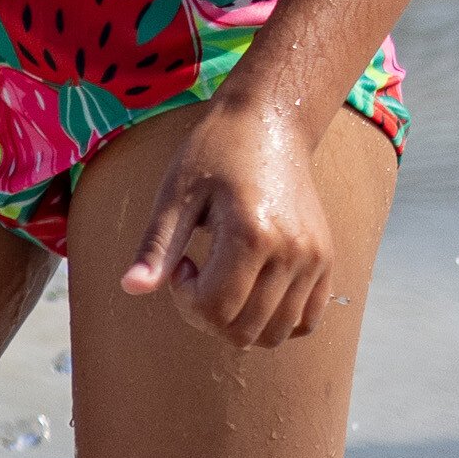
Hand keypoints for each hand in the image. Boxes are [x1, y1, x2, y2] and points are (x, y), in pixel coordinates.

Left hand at [120, 88, 340, 343]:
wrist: (270, 123)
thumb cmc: (214, 152)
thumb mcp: (176, 193)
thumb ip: (157, 245)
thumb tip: (131, 289)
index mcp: (252, 235)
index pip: (214, 310)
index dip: (184, 300)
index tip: (181, 264)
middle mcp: (293, 254)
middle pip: (244, 330)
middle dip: (206, 315)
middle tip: (195, 273)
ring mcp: (316, 261)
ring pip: (275, 334)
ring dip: (239, 321)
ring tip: (223, 276)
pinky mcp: (327, 262)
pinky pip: (305, 321)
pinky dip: (273, 320)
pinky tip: (250, 284)